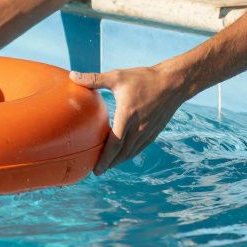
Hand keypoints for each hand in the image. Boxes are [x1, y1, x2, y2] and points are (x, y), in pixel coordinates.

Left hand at [69, 66, 186, 174]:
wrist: (173, 83)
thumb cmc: (144, 78)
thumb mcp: (117, 77)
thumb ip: (93, 79)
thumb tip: (72, 75)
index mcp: (127, 117)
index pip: (114, 144)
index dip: (104, 159)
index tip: (96, 170)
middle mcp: (138, 128)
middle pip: (122, 153)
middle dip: (109, 164)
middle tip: (97, 171)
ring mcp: (148, 132)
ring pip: (132, 152)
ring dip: (119, 161)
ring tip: (109, 165)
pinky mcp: (155, 131)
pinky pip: (141, 147)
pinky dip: (130, 154)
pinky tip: (125, 154)